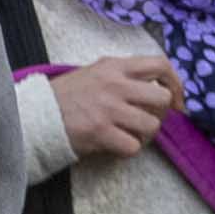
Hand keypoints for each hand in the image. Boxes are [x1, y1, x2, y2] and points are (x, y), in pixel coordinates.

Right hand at [50, 55, 181, 162]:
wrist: (38, 114)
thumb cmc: (68, 95)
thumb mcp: (95, 71)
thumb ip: (123, 74)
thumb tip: (155, 86)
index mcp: (115, 66)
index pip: (160, 64)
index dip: (175, 83)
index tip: (176, 100)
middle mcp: (115, 85)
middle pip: (162, 99)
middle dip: (161, 114)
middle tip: (149, 120)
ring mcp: (109, 109)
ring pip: (151, 125)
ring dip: (145, 134)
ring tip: (130, 134)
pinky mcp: (101, 132)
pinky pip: (133, 146)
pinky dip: (129, 149)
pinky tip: (117, 144)